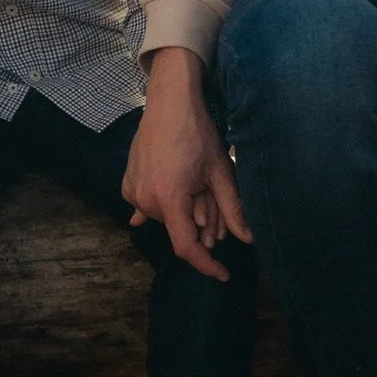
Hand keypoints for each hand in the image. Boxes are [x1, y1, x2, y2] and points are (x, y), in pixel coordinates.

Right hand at [123, 47, 250, 281]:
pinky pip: (147, 206)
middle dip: (200, 225)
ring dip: (184, 212)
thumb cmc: (197, 133)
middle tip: (214, 204)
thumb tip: (248, 238)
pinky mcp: (128, 182)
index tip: (222, 274)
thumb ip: (232, 209)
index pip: (187, 247)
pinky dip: (161, 207)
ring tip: (196, 188)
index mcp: (169, 199)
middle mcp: (145, 199)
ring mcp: (133, 190)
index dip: (206, 265)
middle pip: (179, 228)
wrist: (169, 101)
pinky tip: (158, 213)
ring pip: (165, 217)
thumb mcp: (220, 172)